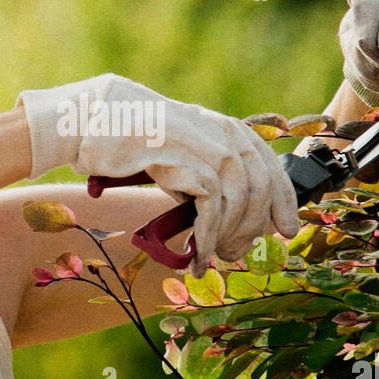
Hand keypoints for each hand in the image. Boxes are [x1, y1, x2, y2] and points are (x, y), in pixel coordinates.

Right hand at [16, 73, 299, 276]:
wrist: (93, 120)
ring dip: (229, 239)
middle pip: (260, 189)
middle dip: (254, 229)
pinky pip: (212, 212)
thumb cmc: (129, 138)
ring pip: (239, 204)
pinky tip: (199, 255)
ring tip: (214, 259)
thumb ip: (203, 172)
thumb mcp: (177, 151)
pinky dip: (208, 240)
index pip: (269, 165)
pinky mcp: (188, 165)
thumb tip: (223, 212)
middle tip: (238, 255)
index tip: (286, 229)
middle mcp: (223, 134)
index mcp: (225, 127)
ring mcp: (209, 148)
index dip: (283, 200)